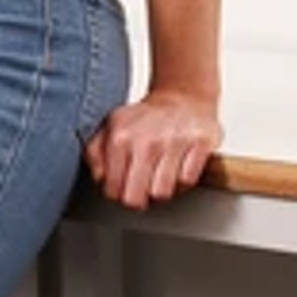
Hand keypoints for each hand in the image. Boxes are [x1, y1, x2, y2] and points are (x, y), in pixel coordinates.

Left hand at [86, 90, 218, 209]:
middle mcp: (147, 140)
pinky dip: (182, 181)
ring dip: (159, 191)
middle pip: (135, 197)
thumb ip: (95, 153)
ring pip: (162, 193)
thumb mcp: (110, 127)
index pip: (112, 188)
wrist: (182, 96)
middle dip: (136, 200)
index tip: (119, 190)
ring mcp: (175, 142)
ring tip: (157, 179)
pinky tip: (176, 170)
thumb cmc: (145, 117)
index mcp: (120, 137)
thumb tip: (99, 178)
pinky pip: (187, 181)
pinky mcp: (200, 144)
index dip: (115, 195)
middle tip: (138, 192)